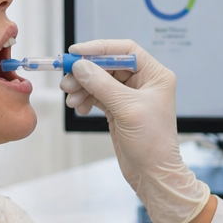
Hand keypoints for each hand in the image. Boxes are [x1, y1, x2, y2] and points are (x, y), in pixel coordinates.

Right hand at [60, 39, 210, 222]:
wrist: (153, 174)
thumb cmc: (152, 143)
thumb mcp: (127, 109)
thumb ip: (102, 84)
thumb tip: (80, 65)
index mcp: (155, 75)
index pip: (125, 50)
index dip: (100, 48)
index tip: (76, 52)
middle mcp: (144, 82)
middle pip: (108, 64)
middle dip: (86, 71)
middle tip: (67, 81)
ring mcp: (130, 96)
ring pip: (99, 80)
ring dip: (82, 86)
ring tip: (71, 99)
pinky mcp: (118, 109)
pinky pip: (96, 95)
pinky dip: (85, 99)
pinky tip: (79, 108)